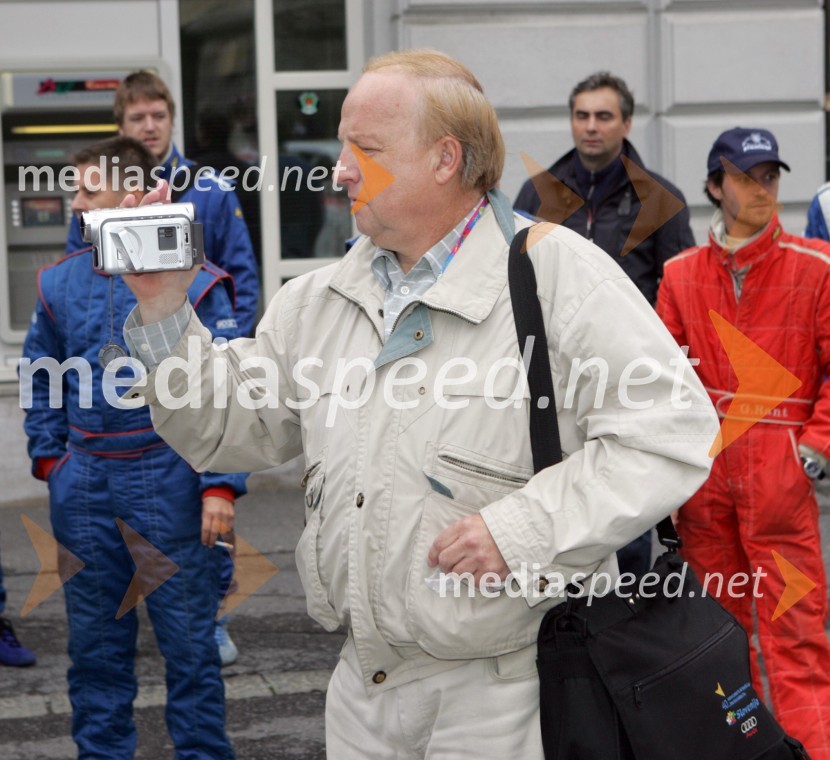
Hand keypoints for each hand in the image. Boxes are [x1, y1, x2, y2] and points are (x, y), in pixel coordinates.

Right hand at [120, 179, 199, 322]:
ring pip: (131, 217)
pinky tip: (125, 208)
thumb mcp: (192, 262)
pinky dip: (119, 217)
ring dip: (135, 204)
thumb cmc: (177, 280)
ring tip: (139, 196)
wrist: (163, 297)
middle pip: (147, 211)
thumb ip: (196, 248)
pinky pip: (117, 232)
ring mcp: (135, 241)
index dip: (164, 200)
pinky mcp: (123, 250)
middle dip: (152, 198)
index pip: (163, 213)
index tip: (165, 188)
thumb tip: (197, 231)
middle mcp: (148, 235)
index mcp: (164, 235)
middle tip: (157, 191)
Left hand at [202, 495, 233, 547]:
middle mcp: (217, 514)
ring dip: (221, 538)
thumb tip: (208, 536)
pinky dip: (227, 532)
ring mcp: (225, 515)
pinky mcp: (231, 515)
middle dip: (212, 540)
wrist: (219, 492)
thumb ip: (206, 523)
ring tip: (219, 542)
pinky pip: (230, 527)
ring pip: (224, 531)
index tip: (205, 543)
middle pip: (215, 531)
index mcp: (208, 513)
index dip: (205, 538)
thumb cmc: (209, 504)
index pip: (206, 529)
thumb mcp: (204, 512)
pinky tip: (225, 535)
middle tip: (211, 545)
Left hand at [427, 514, 508, 585]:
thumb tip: (439, 551)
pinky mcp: (491, 571)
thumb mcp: (472, 521)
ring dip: (458, 574)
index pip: (439, 544)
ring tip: (465, 570)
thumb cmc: (493, 527)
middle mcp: (470, 543)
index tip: (432, 561)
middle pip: (445, 561)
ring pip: (457, 574)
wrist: (519, 533)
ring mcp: (480, 558)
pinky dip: (474, 580)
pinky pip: (474, 583)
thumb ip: (456, 533)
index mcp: (463, 527)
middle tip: (448, 568)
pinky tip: (478, 573)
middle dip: (444, 567)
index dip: (432, 555)